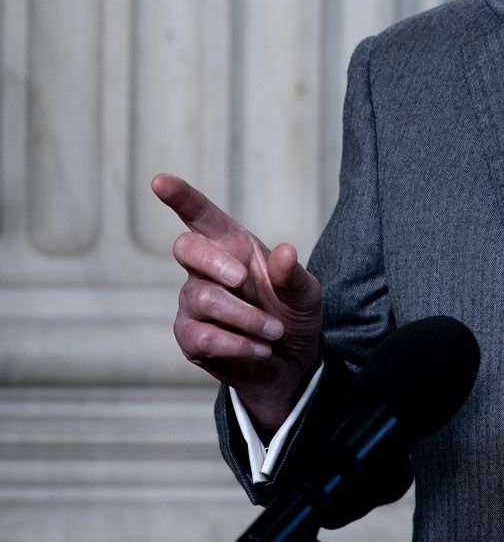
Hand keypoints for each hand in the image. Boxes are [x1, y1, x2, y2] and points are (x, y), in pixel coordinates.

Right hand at [155, 173, 324, 433]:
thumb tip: (284, 251)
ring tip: (275, 331)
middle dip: (214, 262)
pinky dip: (238, 344)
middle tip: (243, 280)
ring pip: (203, 298)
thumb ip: (293, 274)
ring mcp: (193, 303)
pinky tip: (261, 349)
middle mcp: (206, 270)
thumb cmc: (293, 314)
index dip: (181, 198)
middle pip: (186, 249)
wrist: (290, 361)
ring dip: (246, 317)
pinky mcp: (189, 336)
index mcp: (233, 247)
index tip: (160, 181)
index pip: (201, 216)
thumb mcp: (305, 293)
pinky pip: (203, 337)